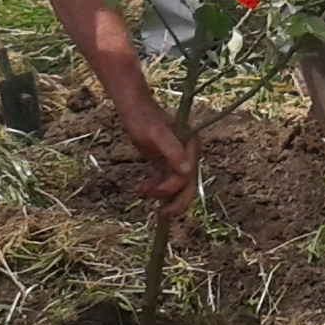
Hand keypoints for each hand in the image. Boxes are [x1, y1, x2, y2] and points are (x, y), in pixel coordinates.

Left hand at [116, 100, 197, 217]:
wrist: (133, 109)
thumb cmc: (144, 118)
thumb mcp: (156, 134)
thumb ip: (173, 151)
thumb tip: (188, 172)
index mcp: (191, 146)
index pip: (187, 175)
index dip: (174, 188)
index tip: (156, 192)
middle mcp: (188, 153)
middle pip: (187, 185)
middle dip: (176, 201)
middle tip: (163, 215)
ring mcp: (177, 158)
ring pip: (175, 186)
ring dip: (161, 194)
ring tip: (142, 192)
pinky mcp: (165, 162)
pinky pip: (164, 181)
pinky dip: (154, 187)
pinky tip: (140, 188)